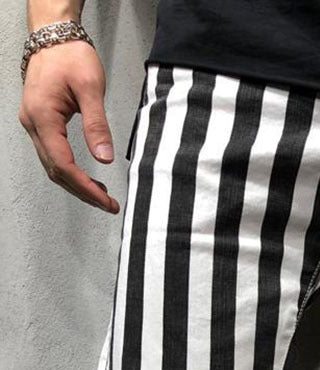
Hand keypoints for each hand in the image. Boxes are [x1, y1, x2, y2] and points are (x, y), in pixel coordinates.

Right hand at [19, 41, 119, 212]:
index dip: (85, 187)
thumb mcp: (91, 88)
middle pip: (56, 171)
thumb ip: (97, 125)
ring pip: (52, 166)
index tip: (106, 201)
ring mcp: (34, 124)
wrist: (53, 37)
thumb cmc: (70, 56)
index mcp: (43, 117)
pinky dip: (69, 171)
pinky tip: (87, 178)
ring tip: (101, 196)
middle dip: (82, 192)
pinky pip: (52, 155)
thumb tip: (104, 158)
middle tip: (108, 205)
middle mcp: (33, 123)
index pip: (63, 164)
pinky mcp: (39, 122)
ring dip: (76, 184)